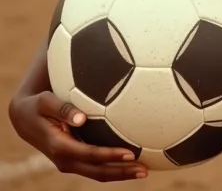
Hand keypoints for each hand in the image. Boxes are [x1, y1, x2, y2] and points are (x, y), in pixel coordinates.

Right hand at [9, 91, 146, 181]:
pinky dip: (113, 167)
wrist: (24, 119)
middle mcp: (65, 159)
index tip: (130, 153)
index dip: (109, 156)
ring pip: (97, 172)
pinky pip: (95, 167)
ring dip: (120, 174)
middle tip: (144, 170)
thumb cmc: (38, 105)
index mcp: (59, 146)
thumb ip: (63, 108)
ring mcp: (70, 162)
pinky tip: (131, 162)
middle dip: (120, 172)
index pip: (89, 154)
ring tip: (143, 171)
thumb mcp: (45, 102)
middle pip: (96, 171)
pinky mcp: (74, 159)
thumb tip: (82, 117)